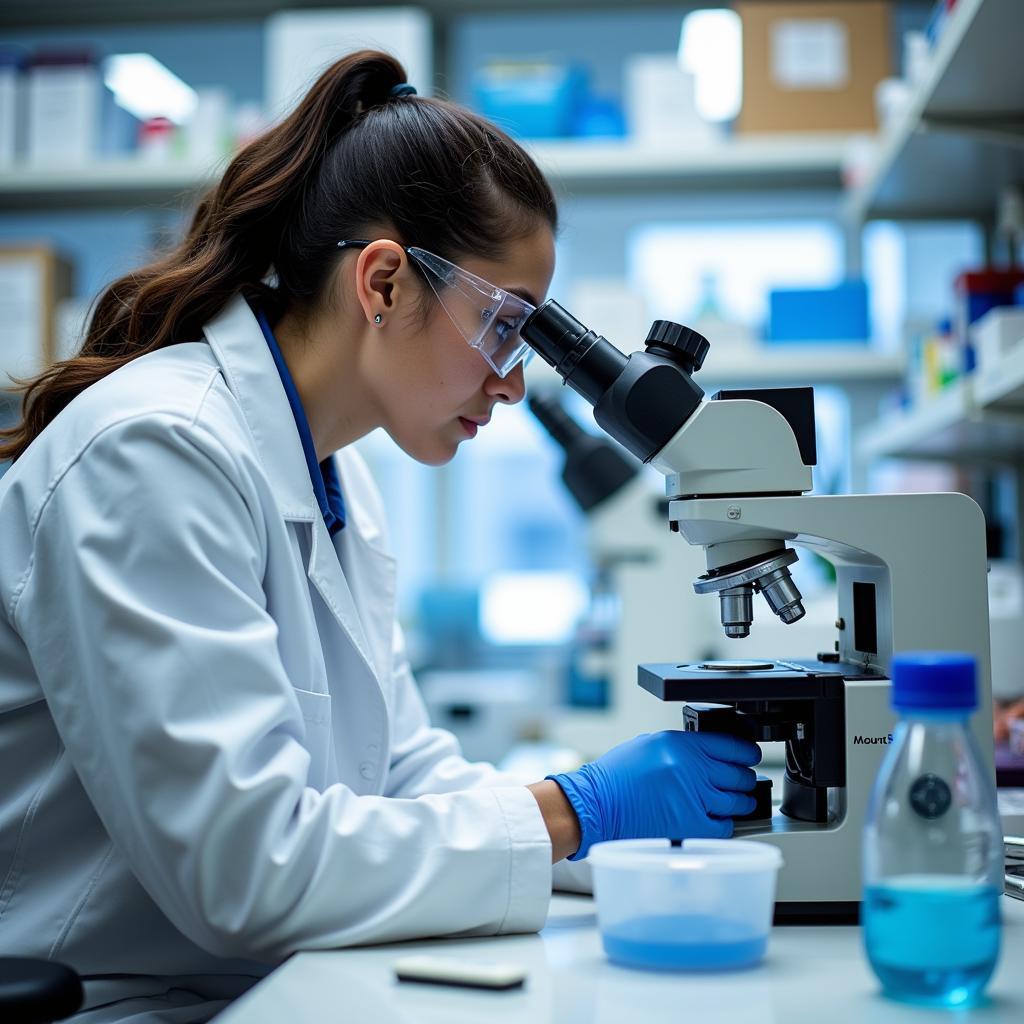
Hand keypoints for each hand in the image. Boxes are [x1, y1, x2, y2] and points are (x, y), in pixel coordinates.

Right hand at [547, 731, 761, 859]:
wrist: (596, 805)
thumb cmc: (615, 776)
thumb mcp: (649, 744)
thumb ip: (682, 747)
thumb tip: (708, 752)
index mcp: (680, 744)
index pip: (730, 744)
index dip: (746, 751)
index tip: (749, 755)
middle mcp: (691, 768)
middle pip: (738, 774)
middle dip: (744, 777)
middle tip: (742, 779)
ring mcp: (693, 798)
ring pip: (737, 801)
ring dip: (740, 801)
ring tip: (736, 801)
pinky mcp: (691, 826)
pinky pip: (724, 826)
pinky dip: (726, 824)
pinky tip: (718, 819)